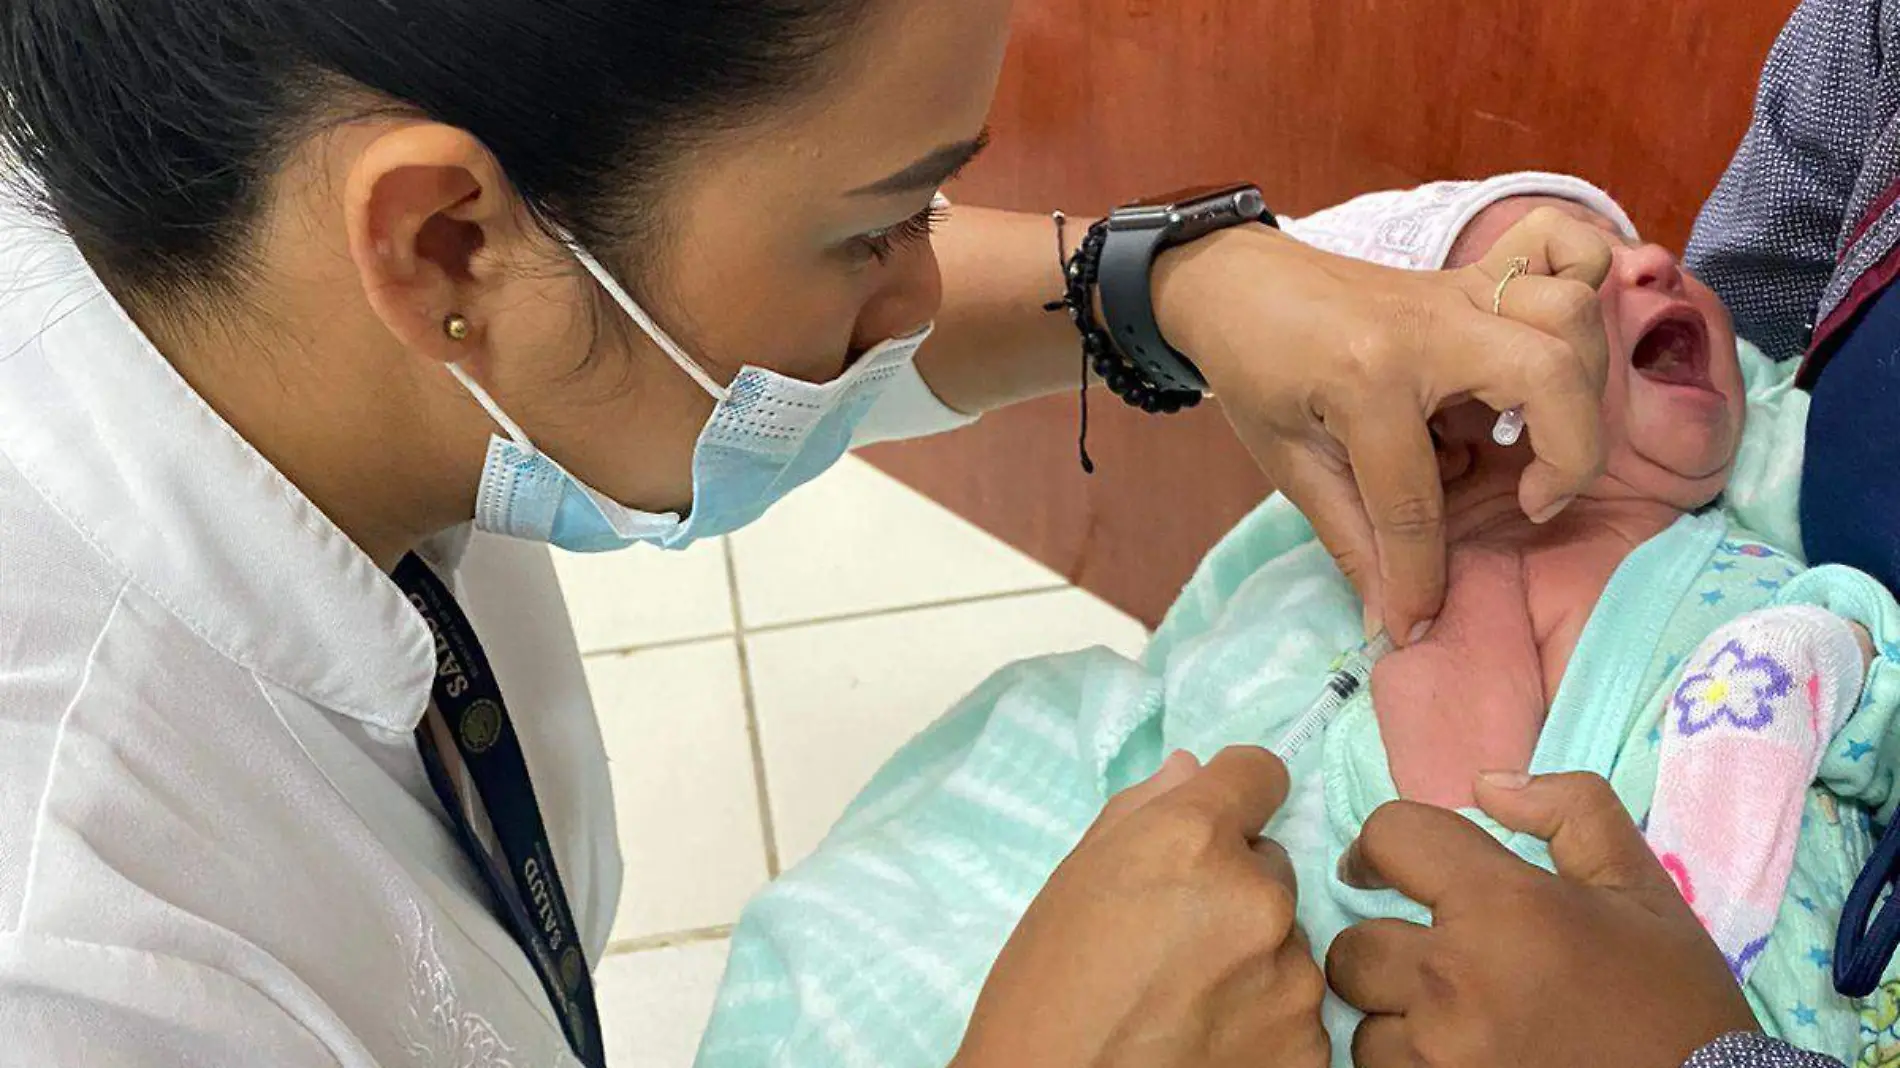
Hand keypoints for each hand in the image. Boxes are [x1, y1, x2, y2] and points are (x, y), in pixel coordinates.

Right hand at [955, 748, 1327, 1067]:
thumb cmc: (1041, 994)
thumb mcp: (1071, 881)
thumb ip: (1140, 813)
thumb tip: (1191, 772)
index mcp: (1191, 840)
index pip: (1259, 773)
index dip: (1235, 797)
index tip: (1217, 826)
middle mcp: (1257, 897)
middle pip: (1270, 867)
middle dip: (1232, 891)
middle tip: (1174, 941)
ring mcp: (1292, 977)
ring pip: (1286, 941)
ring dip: (1252, 958)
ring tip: (1186, 999)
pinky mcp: (1310, 1045)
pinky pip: (1298, 1007)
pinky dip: (1264, 1018)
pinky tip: (1210, 1037)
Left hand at [1155, 208, 1614, 641]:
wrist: (1238, 286)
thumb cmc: (1257, 369)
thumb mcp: (1292, 463)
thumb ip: (1353, 540)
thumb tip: (1395, 621)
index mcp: (1365, 379)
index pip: (1415, 497)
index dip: (1419, 573)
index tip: (1419, 615)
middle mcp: (1428, 326)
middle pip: (1547, 373)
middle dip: (1567, 454)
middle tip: (1533, 500)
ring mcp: (1459, 292)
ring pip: (1570, 311)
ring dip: (1581, 383)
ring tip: (1543, 435)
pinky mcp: (1475, 278)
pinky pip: (1560, 249)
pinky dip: (1583, 281)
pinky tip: (1561, 345)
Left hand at [1325, 773, 1757, 1067]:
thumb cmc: (1672, 999)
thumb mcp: (1642, 887)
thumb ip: (1571, 812)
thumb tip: (1489, 784)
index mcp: (1502, 905)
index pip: (1390, 837)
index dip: (1382, 845)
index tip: (1384, 867)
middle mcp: (1454, 977)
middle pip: (1354, 945)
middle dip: (1388, 945)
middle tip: (1437, 960)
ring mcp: (1440, 1051)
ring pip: (1361, 1017)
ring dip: (1393, 1013)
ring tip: (1452, 1016)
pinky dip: (1408, 1060)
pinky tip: (1459, 1054)